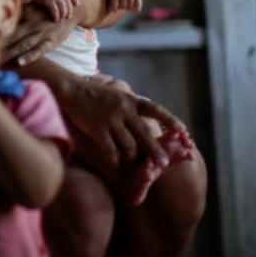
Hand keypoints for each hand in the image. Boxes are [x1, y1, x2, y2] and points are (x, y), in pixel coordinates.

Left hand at [2, 4, 75, 66]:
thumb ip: (18, 14)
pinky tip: (20, 62)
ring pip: (23, 44)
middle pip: (11, 35)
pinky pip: (40, 50)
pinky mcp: (52, 42)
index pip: (6, 24)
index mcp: (26, 15)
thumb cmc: (49, 11)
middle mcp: (32, 24)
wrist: (72, 10)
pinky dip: (30, 56)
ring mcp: (42, 33)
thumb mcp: (33, 8)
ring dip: (9, 53)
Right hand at [33, 0, 79, 20]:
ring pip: (63, 6)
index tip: (77, 4)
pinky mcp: (48, 0)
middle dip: (69, 9)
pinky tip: (55, 19)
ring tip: (62, 19)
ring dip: (63, 14)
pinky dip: (56, 15)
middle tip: (68, 16)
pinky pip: (55, 10)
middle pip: (68, 1)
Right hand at [65, 78, 185, 168]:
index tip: (183, 131)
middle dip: (155, 151)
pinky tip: (116, 166)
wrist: (72, 90)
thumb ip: (131, 107)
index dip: (170, 120)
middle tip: (163, 164)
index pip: (155, 109)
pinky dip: (115, 160)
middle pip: (145, 134)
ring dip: (132, 158)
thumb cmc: (96, 94)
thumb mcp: (118, 94)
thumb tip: (147, 123)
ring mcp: (110, 119)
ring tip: (133, 165)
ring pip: (128, 146)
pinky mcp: (97, 128)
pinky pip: (110, 150)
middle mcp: (123, 109)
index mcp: (131, 100)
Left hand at [108, 0, 141, 12]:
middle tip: (120, 2)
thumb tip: (111, 11)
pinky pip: (137, 7)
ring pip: (129, 8)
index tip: (113, 5)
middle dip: (121, 6)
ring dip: (127, 7)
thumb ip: (111, 2)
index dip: (114, 8)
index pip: (114, 8)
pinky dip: (135, 9)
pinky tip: (132, 6)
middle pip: (122, 7)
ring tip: (125, 2)